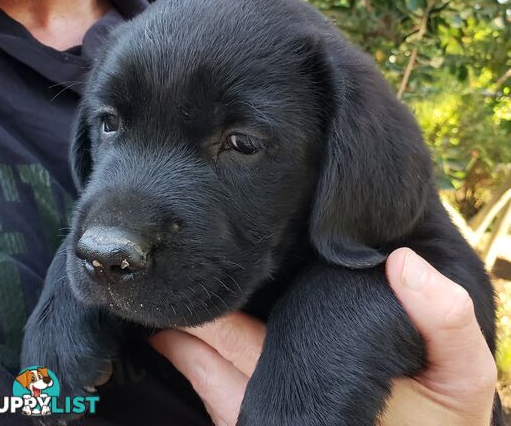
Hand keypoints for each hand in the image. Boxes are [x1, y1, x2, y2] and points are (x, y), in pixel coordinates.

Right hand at [150, 247, 495, 425]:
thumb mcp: (456, 370)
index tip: (253, 202)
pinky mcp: (232, 398)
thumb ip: (444, 320)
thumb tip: (406, 263)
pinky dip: (168, 339)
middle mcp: (295, 325)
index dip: (282, 234)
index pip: (305, 262)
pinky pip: (193, 362)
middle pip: (249, 283)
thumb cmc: (434, 421)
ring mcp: (258, 361)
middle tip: (190, 225)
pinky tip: (148, 311)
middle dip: (223, 257)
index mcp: (340, 309)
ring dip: (190, 291)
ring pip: (212, 315)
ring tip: (162, 258)